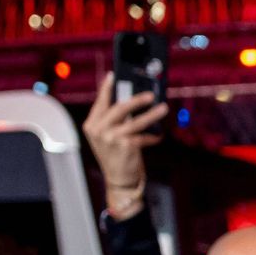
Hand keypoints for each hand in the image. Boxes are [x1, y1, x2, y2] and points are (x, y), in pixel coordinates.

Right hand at [82, 72, 167, 218]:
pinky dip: (153, 136)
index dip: (106, 88)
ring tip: (163, 109)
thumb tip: (131, 101)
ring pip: (135, 121)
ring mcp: (111, 138)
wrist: (118, 179)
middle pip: (120, 108)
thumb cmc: (116, 155)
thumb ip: (113, 121)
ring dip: (152, 115)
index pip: (100, 102)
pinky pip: (143, 136)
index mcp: (91, 125)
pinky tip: (158, 136)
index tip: (113, 75)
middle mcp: (98, 130)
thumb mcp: (107, 137)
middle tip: (151, 95)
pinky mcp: (125, 146)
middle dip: (137, 100)